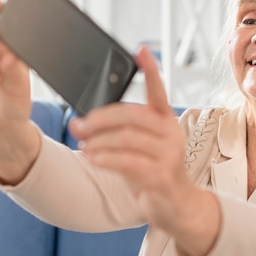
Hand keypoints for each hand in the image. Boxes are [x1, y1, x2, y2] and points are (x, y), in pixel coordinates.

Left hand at [69, 47, 219, 255]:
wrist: (176, 205)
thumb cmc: (153, 170)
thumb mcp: (139, 147)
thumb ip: (115, 133)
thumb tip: (81, 123)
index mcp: (165, 120)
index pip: (158, 90)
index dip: (150, 70)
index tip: (140, 50)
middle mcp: (170, 133)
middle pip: (133, 115)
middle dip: (101, 118)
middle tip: (79, 124)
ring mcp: (169, 154)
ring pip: (128, 138)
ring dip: (99, 140)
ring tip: (82, 144)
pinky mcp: (161, 175)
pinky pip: (128, 162)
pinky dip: (106, 158)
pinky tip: (93, 158)